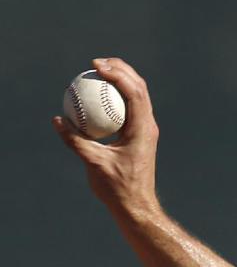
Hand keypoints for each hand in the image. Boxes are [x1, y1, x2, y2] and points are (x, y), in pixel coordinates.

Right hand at [53, 57, 160, 215]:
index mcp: (143, 129)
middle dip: (121, 69)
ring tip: (98, 70)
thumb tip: (58, 120)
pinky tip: (96, 96)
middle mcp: (147, 125)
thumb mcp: (94, 163)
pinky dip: (114, 98)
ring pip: (136, 96)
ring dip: (120, 80)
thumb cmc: (118, 187)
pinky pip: (128, 109)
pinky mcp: (139, 135)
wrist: (136, 204)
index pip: (134, 92)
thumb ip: (76, 141)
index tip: (97, 66)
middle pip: (139, 87)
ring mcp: (145, 129)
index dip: (118, 74)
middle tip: (96, 62)